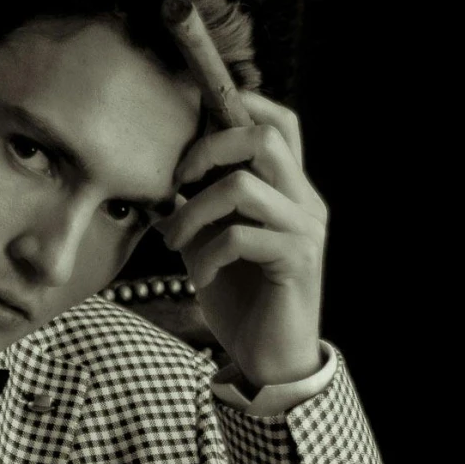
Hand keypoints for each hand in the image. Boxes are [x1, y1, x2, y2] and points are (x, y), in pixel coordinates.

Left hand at [154, 90, 328, 389]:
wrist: (269, 358)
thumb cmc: (239, 298)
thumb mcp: (209, 242)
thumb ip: (197, 205)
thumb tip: (159, 175)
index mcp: (287, 189)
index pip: (279, 122)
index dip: (240, 105)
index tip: (192, 121)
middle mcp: (304, 201)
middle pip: (264, 136)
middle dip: (208, 150)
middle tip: (177, 183)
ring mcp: (305, 229)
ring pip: (244, 186)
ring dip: (194, 211)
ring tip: (173, 241)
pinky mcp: (297, 261)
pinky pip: (241, 236)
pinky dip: (209, 252)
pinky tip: (201, 275)